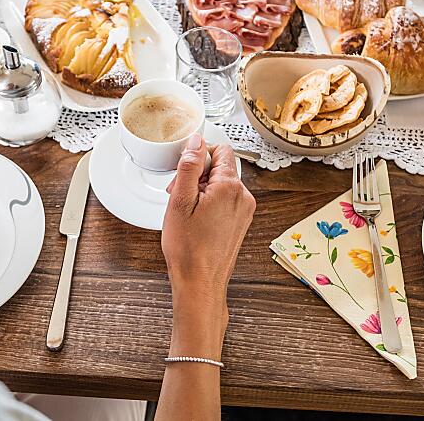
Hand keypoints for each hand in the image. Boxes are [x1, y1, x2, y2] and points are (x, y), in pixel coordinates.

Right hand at [163, 135, 255, 301]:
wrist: (200, 283)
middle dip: (197, 176)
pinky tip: (195, 220)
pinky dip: (209, 204)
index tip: (184, 174)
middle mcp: (243, 197)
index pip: (219, 150)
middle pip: (220, 167)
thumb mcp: (180, 200)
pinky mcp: (241, 222)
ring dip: (202, 191)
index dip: (198, 157)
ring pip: (221, 184)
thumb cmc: (189, 249)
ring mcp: (244, 211)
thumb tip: (196, 141)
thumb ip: (189, 166)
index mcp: (230, 187)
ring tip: (186, 211)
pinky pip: (225, 201)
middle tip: (179, 196)